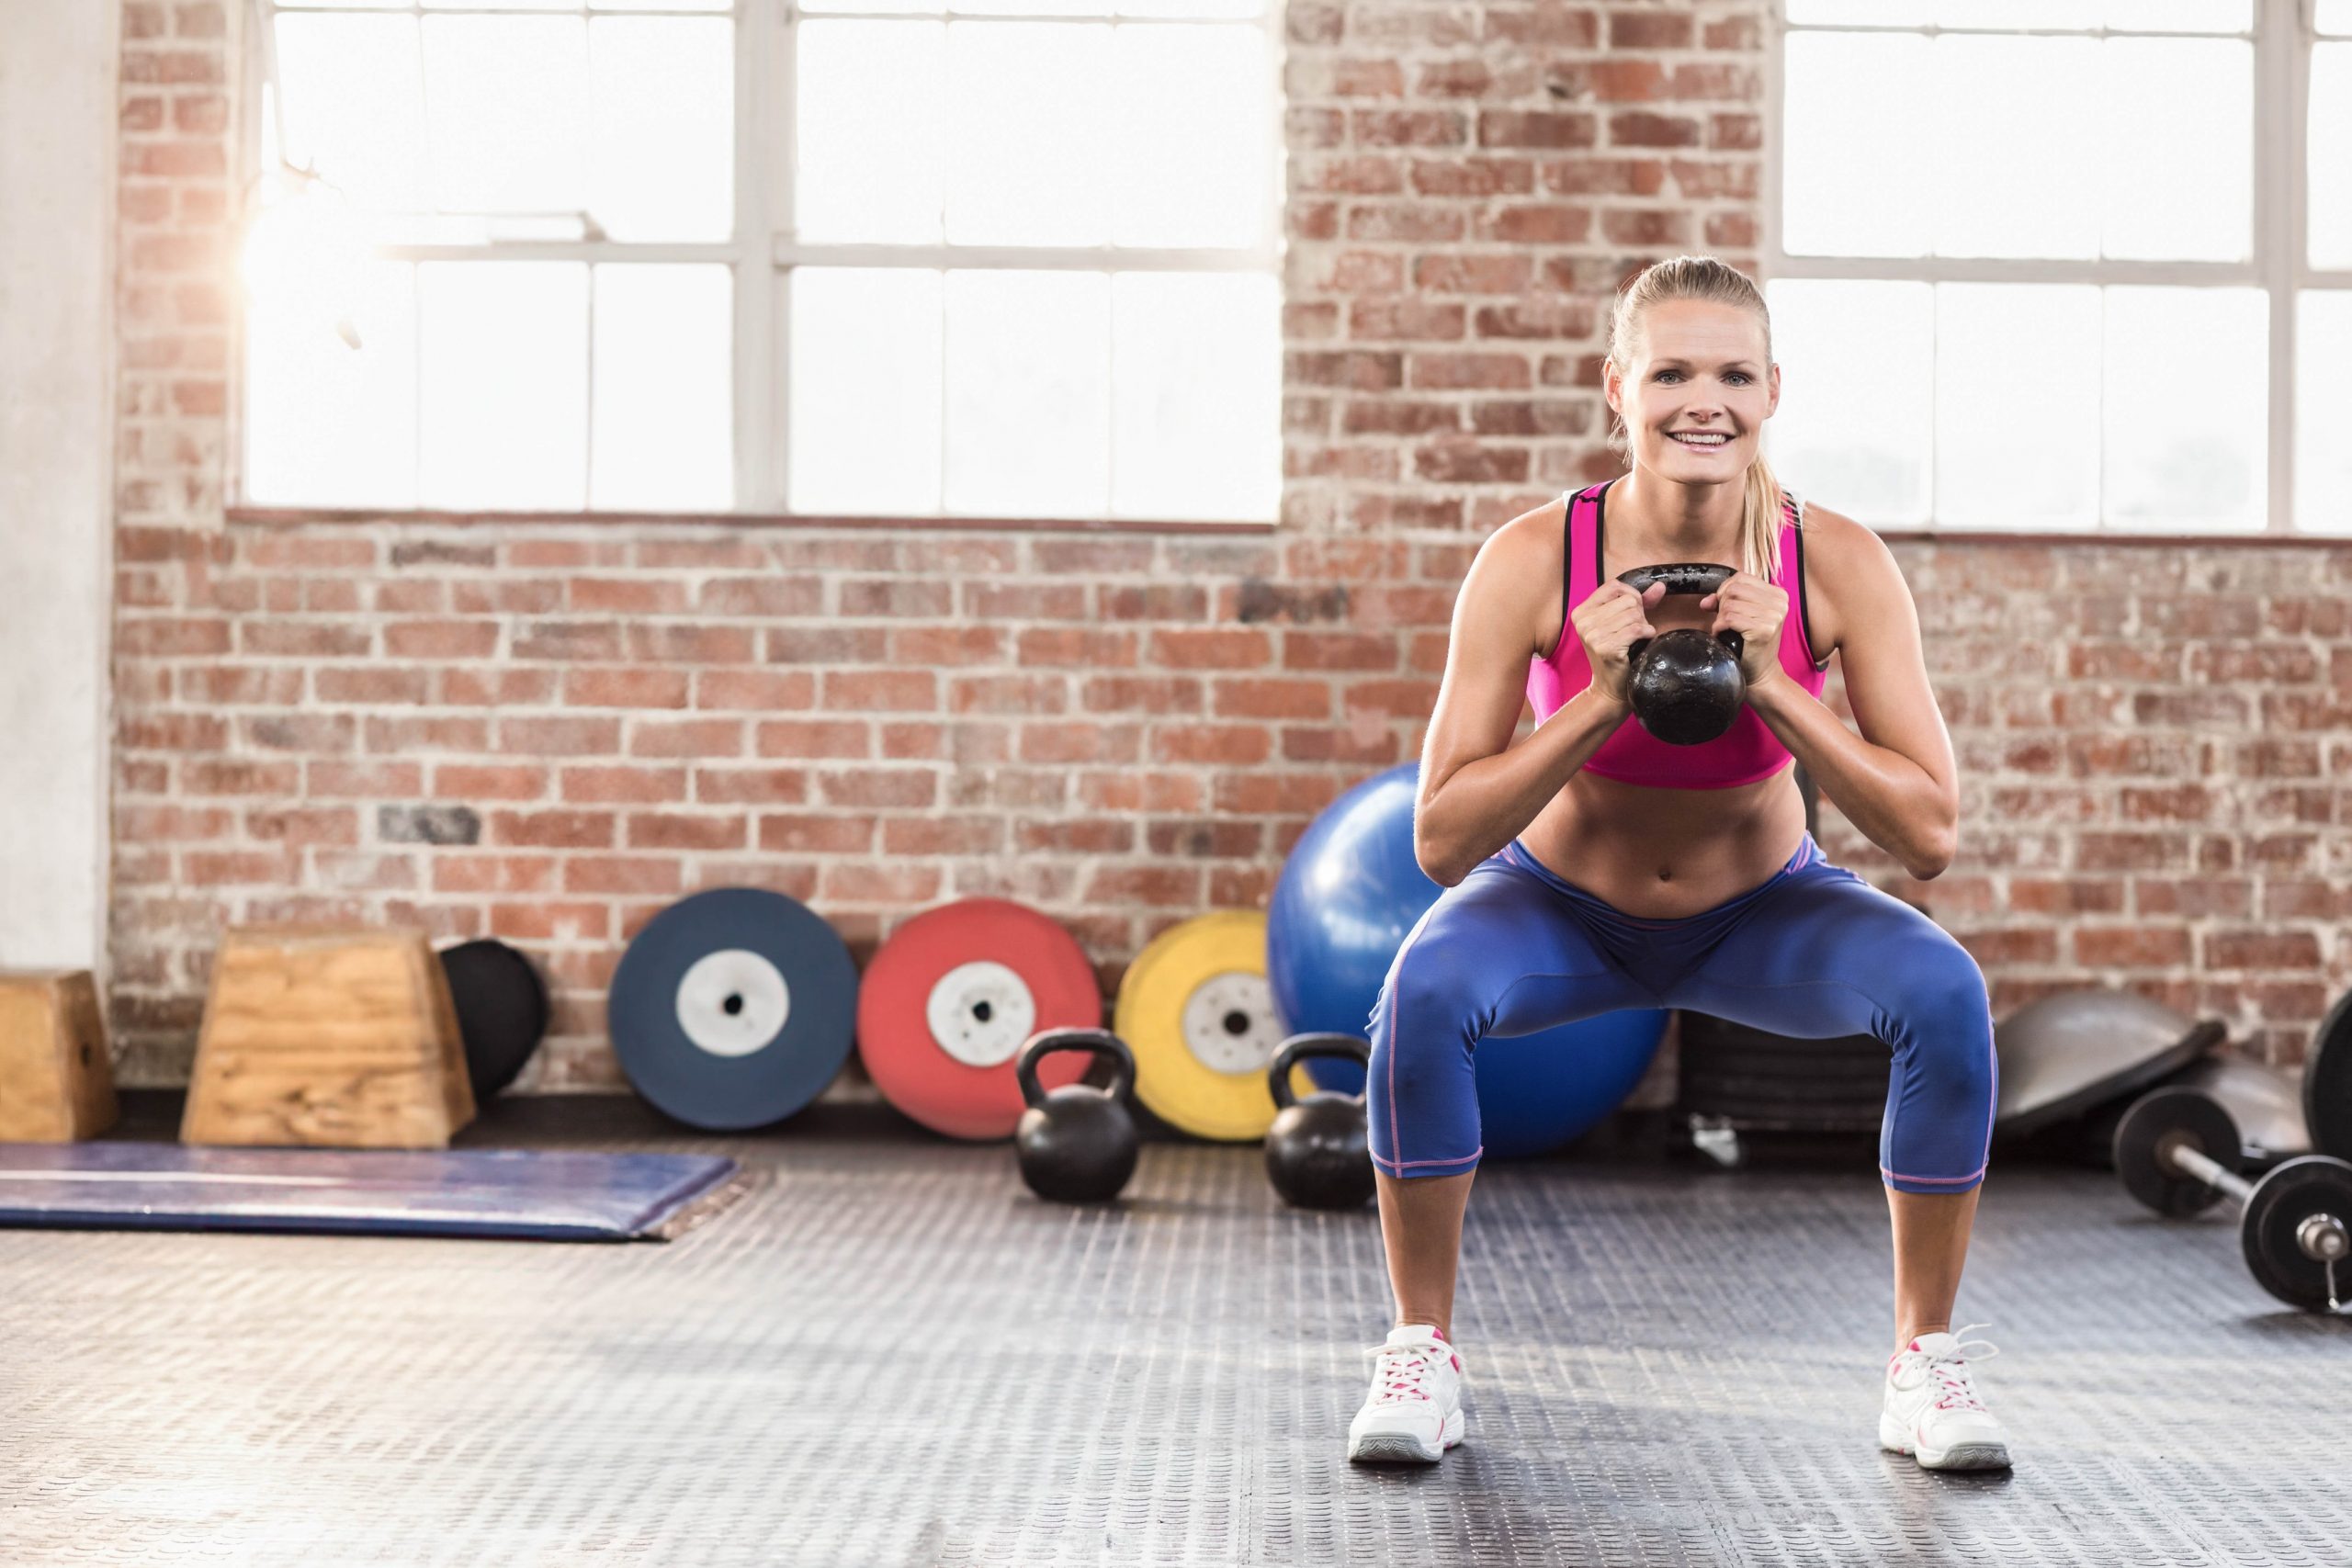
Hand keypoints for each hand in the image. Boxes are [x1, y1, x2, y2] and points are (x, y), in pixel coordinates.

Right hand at [1572, 579, 1664, 704]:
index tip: (1633, 611)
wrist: (1609, 688)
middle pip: (1627, 600)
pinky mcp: (1606, 647)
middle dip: (1638, 614)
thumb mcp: (1620, 623)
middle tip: (1633, 631)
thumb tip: (1660, 586)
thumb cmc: (1616, 654)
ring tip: (1635, 639)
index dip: (1631, 595)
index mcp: (1581, 612)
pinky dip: (1646, 634)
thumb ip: (1639, 602)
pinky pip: (1637, 629)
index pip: (1614, 586)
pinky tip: (1642, 642)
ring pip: (1634, 614)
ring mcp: (1592, 635)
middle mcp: (1583, 621)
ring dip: (1642, 626)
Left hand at [1699, 573, 1787, 691]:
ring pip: (1730, 604)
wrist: (1762, 673)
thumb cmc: (1751, 644)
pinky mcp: (1764, 630)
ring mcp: (1774, 616)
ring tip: (1726, 630)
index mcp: (1778, 594)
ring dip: (1720, 618)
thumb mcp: (1743, 615)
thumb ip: (1725, 601)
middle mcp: (1779, 602)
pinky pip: (1729, 619)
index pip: (1741, 577)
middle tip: (1724, 621)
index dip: (1725, 589)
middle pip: (1734, 589)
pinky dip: (1720, 627)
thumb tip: (1706, 601)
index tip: (1721, 605)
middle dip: (1722, 605)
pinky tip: (1724, 635)